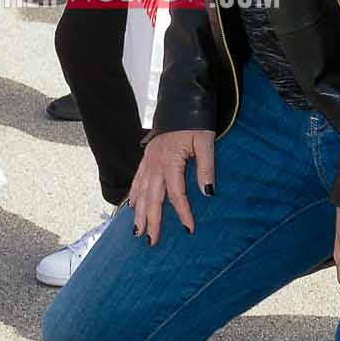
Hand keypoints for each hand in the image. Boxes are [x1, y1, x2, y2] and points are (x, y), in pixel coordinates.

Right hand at [129, 129, 215, 245]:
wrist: (182, 99)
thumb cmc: (196, 120)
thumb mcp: (205, 141)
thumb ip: (205, 167)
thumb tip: (208, 193)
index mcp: (169, 160)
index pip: (176, 194)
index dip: (183, 212)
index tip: (189, 229)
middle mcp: (154, 162)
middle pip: (151, 198)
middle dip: (151, 221)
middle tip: (151, 241)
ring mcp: (148, 159)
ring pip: (140, 191)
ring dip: (138, 212)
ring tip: (136, 231)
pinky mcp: (147, 155)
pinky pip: (137, 179)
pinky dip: (134, 194)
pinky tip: (132, 205)